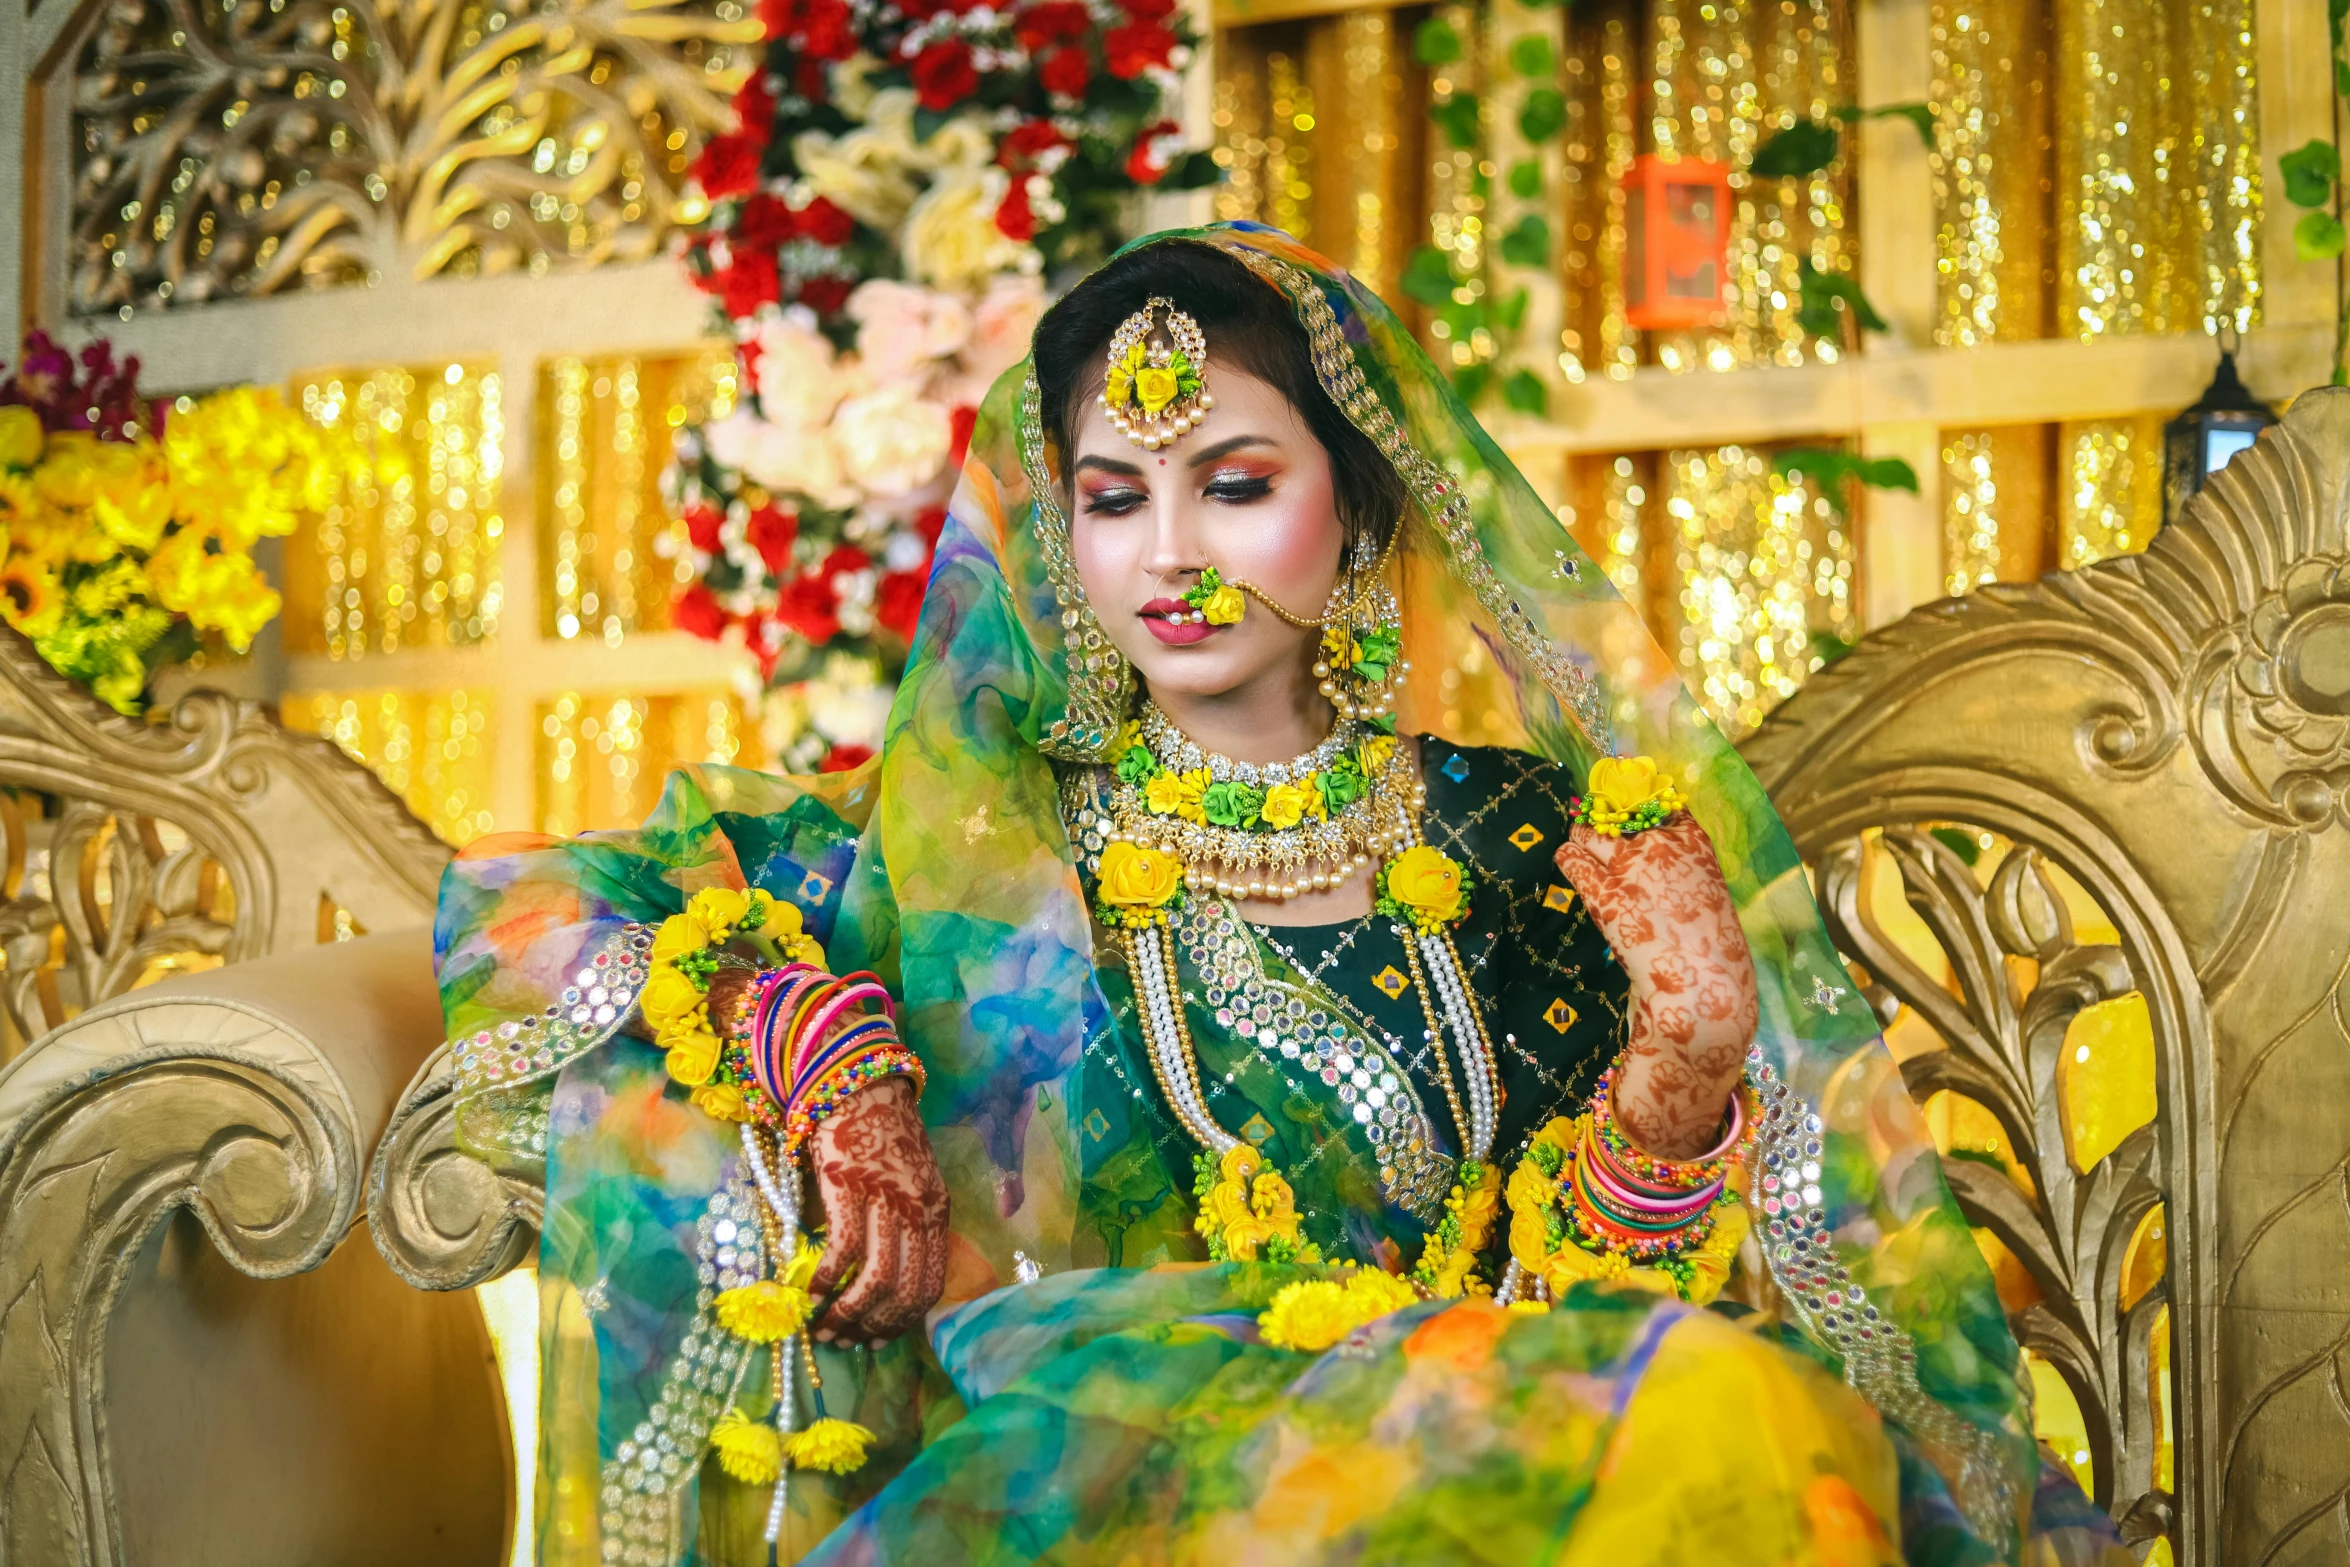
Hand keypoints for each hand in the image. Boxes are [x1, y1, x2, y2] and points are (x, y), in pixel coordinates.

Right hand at [807, 1075, 950, 1346]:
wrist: (859, 1082)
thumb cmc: (879, 1135)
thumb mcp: (911, 1182)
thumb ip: (906, 1225)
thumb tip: (881, 1280)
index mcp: (936, 1210)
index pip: (930, 1283)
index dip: (905, 1320)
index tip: (879, 1340)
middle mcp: (917, 1209)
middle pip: (905, 1289)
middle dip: (874, 1325)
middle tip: (846, 1341)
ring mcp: (885, 1199)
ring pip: (876, 1278)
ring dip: (848, 1313)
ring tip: (825, 1328)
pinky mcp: (849, 1188)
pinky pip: (842, 1251)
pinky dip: (826, 1281)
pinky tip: (810, 1295)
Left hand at [1555, 813, 1757, 1159]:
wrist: (1704, 993)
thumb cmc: (1710, 954)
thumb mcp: (1704, 900)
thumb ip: (1680, 873)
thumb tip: (1649, 860)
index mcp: (1696, 844)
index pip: (1660, 803)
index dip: (1638, 810)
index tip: (1628, 819)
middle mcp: (1662, 845)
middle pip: (1618, 814)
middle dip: (1606, 825)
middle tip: (1598, 840)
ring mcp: (1631, 867)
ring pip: (1589, 831)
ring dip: (1582, 840)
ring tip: (1581, 854)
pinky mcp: (1604, 894)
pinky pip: (1572, 858)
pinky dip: (1567, 859)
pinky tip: (1568, 866)